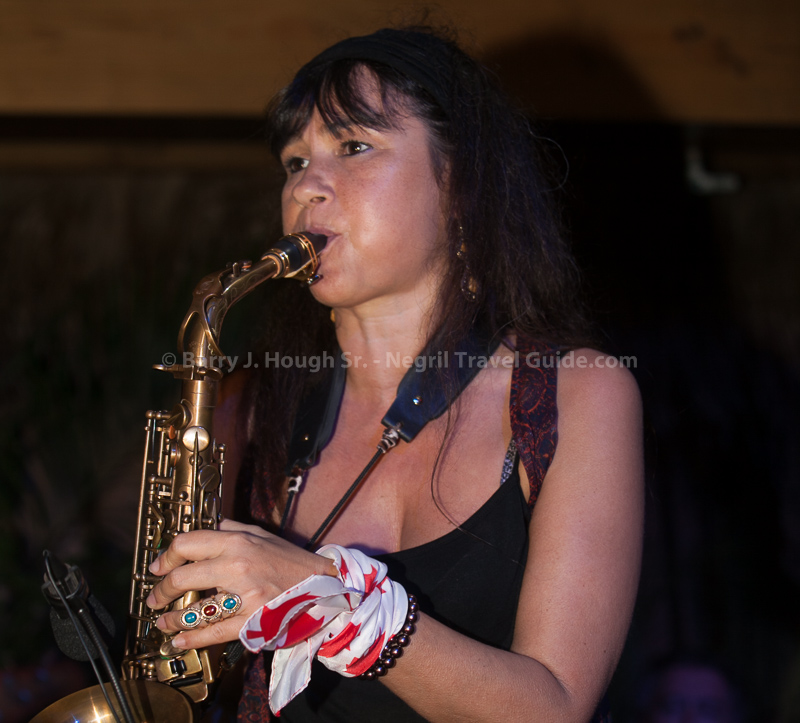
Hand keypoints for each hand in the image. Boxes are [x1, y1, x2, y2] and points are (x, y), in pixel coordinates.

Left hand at [146, 519, 335, 648]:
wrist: (322, 586)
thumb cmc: (291, 561)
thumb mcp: (262, 535)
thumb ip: (233, 529)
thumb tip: (210, 527)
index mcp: (237, 542)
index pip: (188, 543)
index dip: (167, 555)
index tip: (159, 567)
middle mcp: (237, 566)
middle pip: (183, 576)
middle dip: (162, 589)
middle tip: (155, 597)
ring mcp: (244, 596)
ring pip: (195, 609)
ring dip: (172, 619)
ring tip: (162, 622)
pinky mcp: (251, 621)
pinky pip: (213, 633)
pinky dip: (191, 640)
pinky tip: (178, 642)